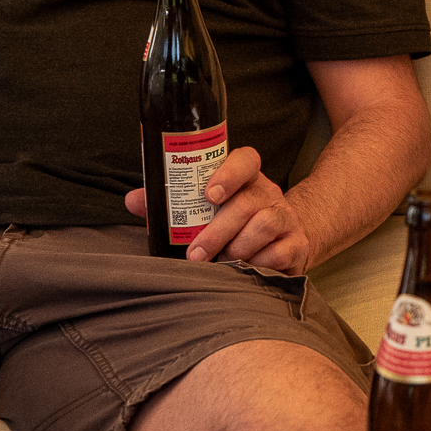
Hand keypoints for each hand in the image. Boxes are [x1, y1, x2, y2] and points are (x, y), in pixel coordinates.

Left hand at [125, 145, 318, 271]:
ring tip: (221, 263)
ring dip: (237, 248)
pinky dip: (258, 264)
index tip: (210, 194)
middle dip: (218, 230)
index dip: (229, 173)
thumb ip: (171, 202)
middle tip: (196, 253)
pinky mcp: (296, 244)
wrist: (285, 240)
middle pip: (248, 202)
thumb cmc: (235, 223)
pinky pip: (279, 252)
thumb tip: (133, 200)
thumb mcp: (207, 209)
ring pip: (265, 224)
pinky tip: (245, 270)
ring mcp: (286, 217)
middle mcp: (268, 193)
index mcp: (246, 177)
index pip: (246, 160)